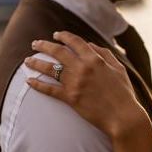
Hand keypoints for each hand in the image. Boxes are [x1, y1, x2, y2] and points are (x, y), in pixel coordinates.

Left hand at [25, 31, 147, 138]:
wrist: (123, 117)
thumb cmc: (123, 93)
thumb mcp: (118, 68)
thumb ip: (104, 54)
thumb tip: (89, 45)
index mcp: (95, 59)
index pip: (75, 42)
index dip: (63, 36)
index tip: (55, 35)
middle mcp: (83, 68)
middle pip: (58, 52)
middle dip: (44, 46)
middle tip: (34, 44)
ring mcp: (75, 83)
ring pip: (50, 69)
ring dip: (36, 63)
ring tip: (27, 61)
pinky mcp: (70, 98)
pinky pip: (49, 89)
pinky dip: (37, 85)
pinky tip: (29, 81)